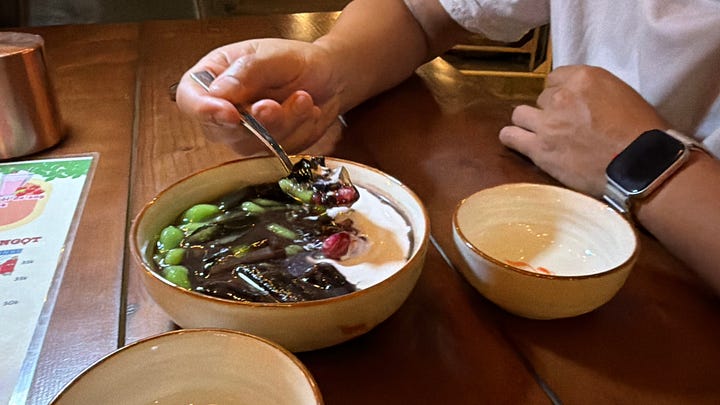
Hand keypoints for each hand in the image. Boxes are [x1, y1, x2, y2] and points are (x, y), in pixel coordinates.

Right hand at [175, 38, 343, 154]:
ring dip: (284, 123)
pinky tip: (307, 111)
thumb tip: (219, 92)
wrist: (329, 77)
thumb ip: (246, 72)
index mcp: (213, 77)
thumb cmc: (295, 61)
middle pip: (221, 130)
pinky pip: (278, 152)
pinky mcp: (266, 149)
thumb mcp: (271, 56)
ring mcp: (243, 133)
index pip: (190, 99)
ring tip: (303, 99)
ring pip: (253, 145)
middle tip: (276, 105)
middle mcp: (223, 108)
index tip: (230, 113)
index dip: (204, 110)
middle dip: (257, 121)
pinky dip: (298, 132)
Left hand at [499, 65, 668, 196]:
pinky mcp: (539, 148)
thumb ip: (595, 93)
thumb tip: (582, 101)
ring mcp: (547, 123)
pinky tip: (519, 143)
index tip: (569, 106)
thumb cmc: (641, 133)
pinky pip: (510, 136)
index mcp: (584, 78)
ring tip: (538, 135)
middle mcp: (561, 96)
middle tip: (563, 127)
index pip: (556, 78)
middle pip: (541, 99)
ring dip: (529, 123)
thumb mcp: (622, 95)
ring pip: (520, 114)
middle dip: (550, 111)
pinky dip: (513, 139)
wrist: (641, 165)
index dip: (562, 93)